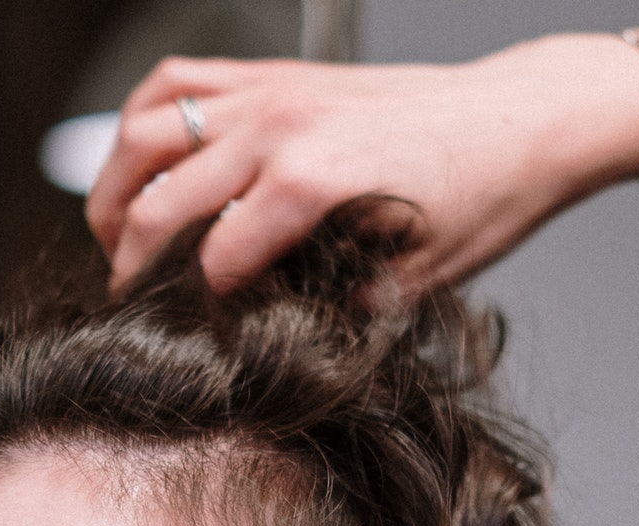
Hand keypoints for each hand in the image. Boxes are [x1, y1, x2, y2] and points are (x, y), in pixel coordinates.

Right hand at [86, 18, 638, 295]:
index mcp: (312, 186)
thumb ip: (329, 314)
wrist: (526, 119)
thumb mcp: (408, 287)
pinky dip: (142, 118)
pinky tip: (140, 159)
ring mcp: (272, 91)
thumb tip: (268, 340)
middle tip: (128, 299)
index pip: (205, 264)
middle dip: (127, 263)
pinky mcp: (274, 73)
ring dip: (112, 186)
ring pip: (145, 132)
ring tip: (113, 231)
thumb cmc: (480, 199)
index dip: (187, 313)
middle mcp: (281, 129)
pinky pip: (177, 81)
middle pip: (155, 203)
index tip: (181, 340)